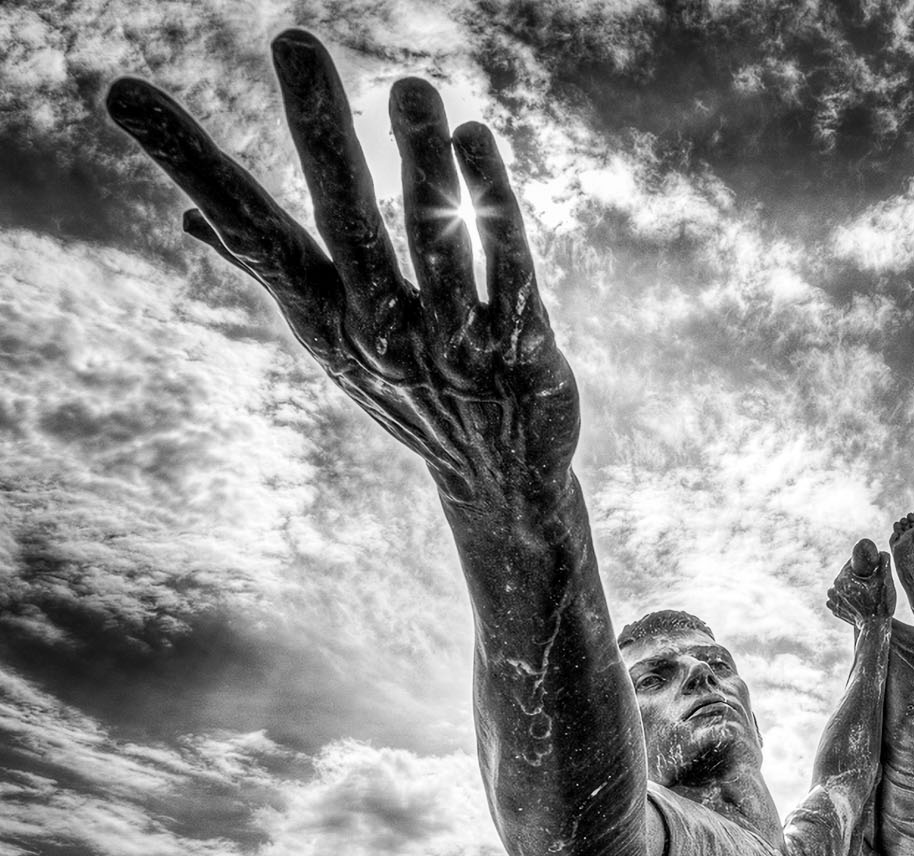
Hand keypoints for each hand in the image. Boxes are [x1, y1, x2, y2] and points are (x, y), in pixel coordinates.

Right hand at [106, 31, 577, 505]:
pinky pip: (509, 268)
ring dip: (425, 163)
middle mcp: (379, 327)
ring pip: (435, 243)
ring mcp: (451, 343)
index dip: (189, 165)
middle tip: (292, 40)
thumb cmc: (405, 390)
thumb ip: (269, 271)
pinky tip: (476, 137)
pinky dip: (493, 206)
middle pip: (344, 223)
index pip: (246, 229)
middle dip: (319, 133)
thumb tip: (187, 218)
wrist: (500, 483)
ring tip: (411, 86)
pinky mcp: (520, 349)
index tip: (124, 92)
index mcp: (323, 315)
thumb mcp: (332, 338)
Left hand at [828, 538, 894, 625]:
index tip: (872, 569)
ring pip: (842, 586)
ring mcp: (832, 600)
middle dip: (857, 576)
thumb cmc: (881, 604)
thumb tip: (882, 552)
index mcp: (843, 578)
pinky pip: (839, 598)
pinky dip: (846, 597)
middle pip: (846, 575)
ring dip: (851, 586)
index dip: (863, 565)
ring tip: (864, 592)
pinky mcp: (835, 609)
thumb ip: (884, 562)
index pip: (851, 563)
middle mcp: (834, 588)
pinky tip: (857, 600)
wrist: (875, 628)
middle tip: (871, 582)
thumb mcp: (885, 581)